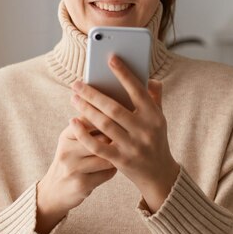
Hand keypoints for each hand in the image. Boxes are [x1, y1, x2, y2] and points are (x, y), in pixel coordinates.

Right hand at [36, 120, 116, 233]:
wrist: (53, 190)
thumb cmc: (70, 161)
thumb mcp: (71, 142)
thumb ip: (87, 128)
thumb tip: (115, 111)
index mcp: (66, 136)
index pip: (89, 120)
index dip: (107, 119)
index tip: (120, 119)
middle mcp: (67, 150)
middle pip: (101, 139)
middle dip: (115, 139)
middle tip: (126, 139)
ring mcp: (73, 168)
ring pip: (106, 157)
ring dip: (116, 156)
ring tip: (120, 154)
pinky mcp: (81, 184)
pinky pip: (107, 174)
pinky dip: (112, 171)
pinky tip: (113, 169)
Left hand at [70, 54, 179, 212]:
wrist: (159, 175)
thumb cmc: (155, 140)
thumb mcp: (160, 119)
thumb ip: (154, 98)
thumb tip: (150, 77)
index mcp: (154, 116)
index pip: (138, 90)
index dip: (124, 74)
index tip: (110, 58)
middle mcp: (144, 130)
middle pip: (113, 108)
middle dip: (92, 94)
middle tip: (76, 83)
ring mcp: (132, 146)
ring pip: (104, 125)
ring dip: (86, 110)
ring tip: (73, 98)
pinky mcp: (121, 161)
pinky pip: (97, 146)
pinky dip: (83, 134)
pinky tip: (73, 122)